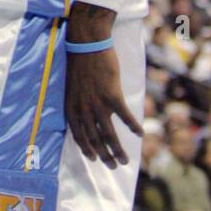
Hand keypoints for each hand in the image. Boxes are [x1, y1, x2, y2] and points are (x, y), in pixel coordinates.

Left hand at [65, 44, 141, 167]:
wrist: (86, 43)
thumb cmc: (79, 62)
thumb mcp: (71, 86)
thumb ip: (77, 103)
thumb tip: (83, 116)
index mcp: (71, 106)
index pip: (77, 135)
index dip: (86, 149)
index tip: (94, 159)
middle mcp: (83, 108)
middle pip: (94, 139)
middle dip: (104, 156)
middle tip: (113, 166)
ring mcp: (98, 103)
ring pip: (109, 134)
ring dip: (118, 150)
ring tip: (125, 160)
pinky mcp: (112, 95)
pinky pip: (125, 116)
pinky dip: (133, 126)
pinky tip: (139, 134)